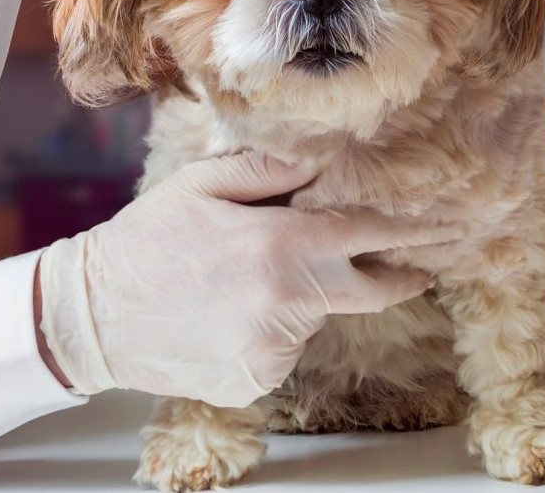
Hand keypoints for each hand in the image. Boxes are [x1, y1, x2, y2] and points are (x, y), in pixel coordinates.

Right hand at [35, 152, 459, 407]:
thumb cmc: (146, 240)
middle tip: (414, 270)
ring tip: (236, 284)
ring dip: (300, 299)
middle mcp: (288, 303)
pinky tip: (224, 318)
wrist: (94, 315)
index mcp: (278, 246)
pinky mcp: (258, 380)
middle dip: (396, 277)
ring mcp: (274, 350)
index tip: (450, 231)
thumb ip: (270, 172)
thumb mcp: (201, 185)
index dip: (414, 233)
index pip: (368, 236)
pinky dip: (269, 331)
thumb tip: (323, 163)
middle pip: (369, 291)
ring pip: (315, 318)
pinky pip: (282, 349)